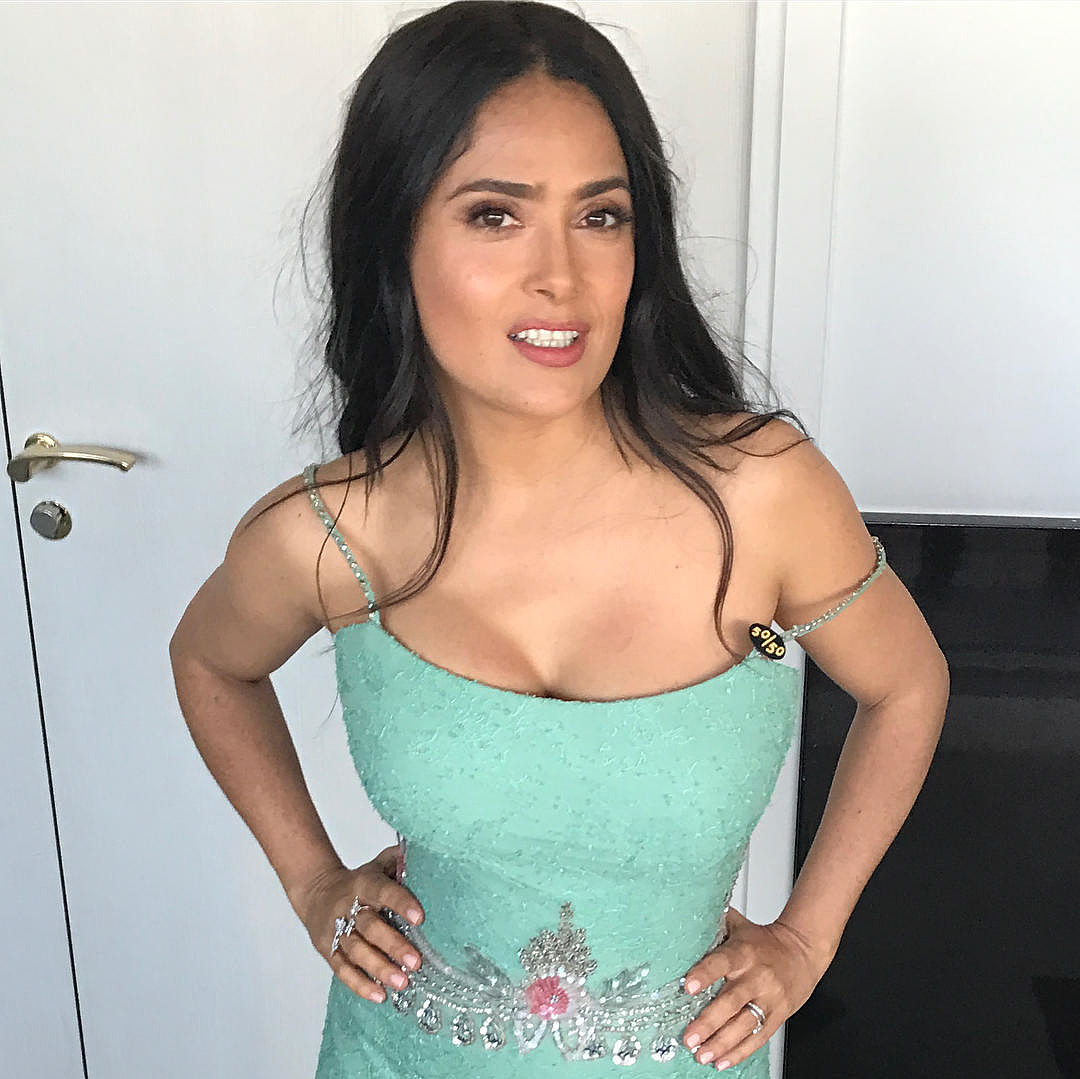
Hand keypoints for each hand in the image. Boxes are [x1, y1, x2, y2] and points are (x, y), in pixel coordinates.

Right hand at [295, 843, 425, 1003]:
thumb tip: (421, 856)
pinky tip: (379, 995)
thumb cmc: (358, 881)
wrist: (316, 892)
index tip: (420, 917)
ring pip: (356, 951)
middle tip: (415, 961)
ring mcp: (336, 930)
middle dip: (392, 944)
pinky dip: (360, 984)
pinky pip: (343, 970)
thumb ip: (398, 861)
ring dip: (379, 968)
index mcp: (364, 883)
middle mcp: (348, 907)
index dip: (400, 902)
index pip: (383, 891)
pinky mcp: (328, 950)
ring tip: (402, 983)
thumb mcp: (377, 865)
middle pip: (369, 927)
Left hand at [680, 907, 834, 1069]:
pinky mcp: (778, 1016)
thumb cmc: (765, 941)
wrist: (802, 951)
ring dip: (721, 1043)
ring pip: (744, 1025)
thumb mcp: (739, 926)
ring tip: (702, 1054)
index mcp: (744, 952)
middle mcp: (756, 977)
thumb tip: (688, 916)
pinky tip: (723, 1061)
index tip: (689, 986)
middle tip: (689, 1037)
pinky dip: (740, 1052)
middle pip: (731, 1001)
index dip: (705, 973)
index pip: (722, 961)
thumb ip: (715, 923)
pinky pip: (758, 1038)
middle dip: (708, 1022)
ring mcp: (768, 999)